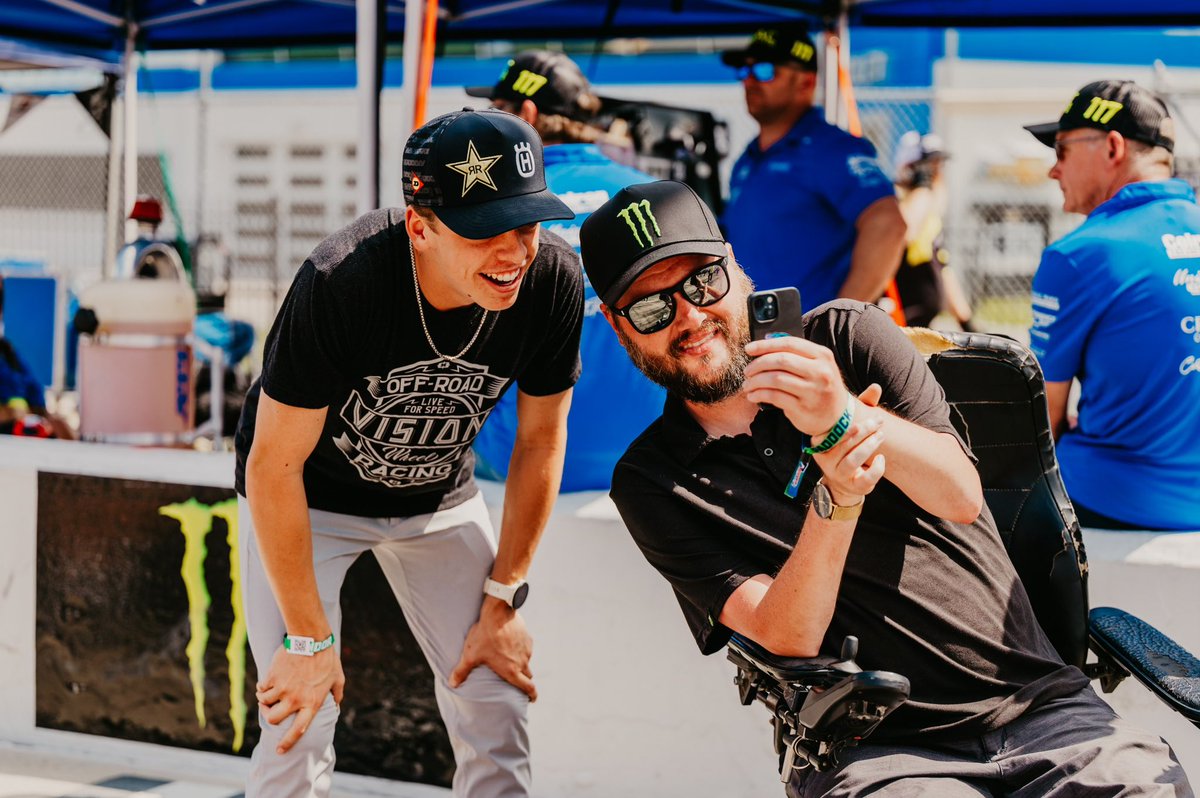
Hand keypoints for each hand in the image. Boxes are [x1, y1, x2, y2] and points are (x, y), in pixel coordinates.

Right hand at [255, 643, 344, 754]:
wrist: (310, 638)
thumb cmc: (326, 658)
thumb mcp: (337, 677)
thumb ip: (336, 693)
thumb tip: (336, 705)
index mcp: (311, 702)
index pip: (299, 730)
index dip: (287, 743)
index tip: (279, 751)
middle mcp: (295, 699)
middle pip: (273, 719)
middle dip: (269, 717)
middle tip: (270, 710)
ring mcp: (282, 689)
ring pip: (264, 703)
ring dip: (264, 699)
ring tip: (269, 692)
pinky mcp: (272, 677)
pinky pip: (261, 688)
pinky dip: (262, 687)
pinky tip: (268, 680)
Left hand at [449, 597, 536, 700]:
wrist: (498, 613)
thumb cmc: (484, 636)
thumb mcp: (470, 655)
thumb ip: (462, 671)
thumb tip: (452, 684)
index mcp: (511, 671)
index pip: (528, 687)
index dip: (532, 695)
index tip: (532, 699)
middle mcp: (522, 662)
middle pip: (528, 676)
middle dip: (525, 681)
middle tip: (518, 681)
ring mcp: (526, 649)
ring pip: (526, 661)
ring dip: (521, 663)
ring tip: (509, 659)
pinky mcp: (527, 638)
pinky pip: (526, 648)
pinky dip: (520, 650)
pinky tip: (510, 644)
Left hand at [743, 336, 847, 435]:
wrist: (838, 417)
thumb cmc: (821, 387)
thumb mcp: (817, 366)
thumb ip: (796, 354)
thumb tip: (764, 344)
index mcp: (822, 355)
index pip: (789, 344)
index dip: (765, 345)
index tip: (749, 349)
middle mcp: (820, 372)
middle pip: (781, 360)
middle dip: (758, 364)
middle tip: (747, 371)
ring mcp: (812, 391)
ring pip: (775, 379)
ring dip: (755, 381)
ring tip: (748, 385)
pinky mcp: (803, 408)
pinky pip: (774, 397)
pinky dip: (759, 395)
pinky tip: (753, 396)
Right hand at [814, 382, 885, 505]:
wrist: (843, 484)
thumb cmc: (848, 449)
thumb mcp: (852, 428)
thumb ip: (862, 407)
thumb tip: (876, 386)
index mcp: (821, 443)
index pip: (830, 431)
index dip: (848, 422)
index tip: (867, 414)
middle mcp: (825, 460)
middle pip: (843, 444)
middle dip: (863, 431)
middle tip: (878, 422)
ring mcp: (838, 475)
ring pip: (851, 461)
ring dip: (868, 446)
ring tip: (881, 436)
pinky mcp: (852, 487)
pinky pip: (864, 479)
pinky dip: (876, 468)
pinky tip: (881, 458)